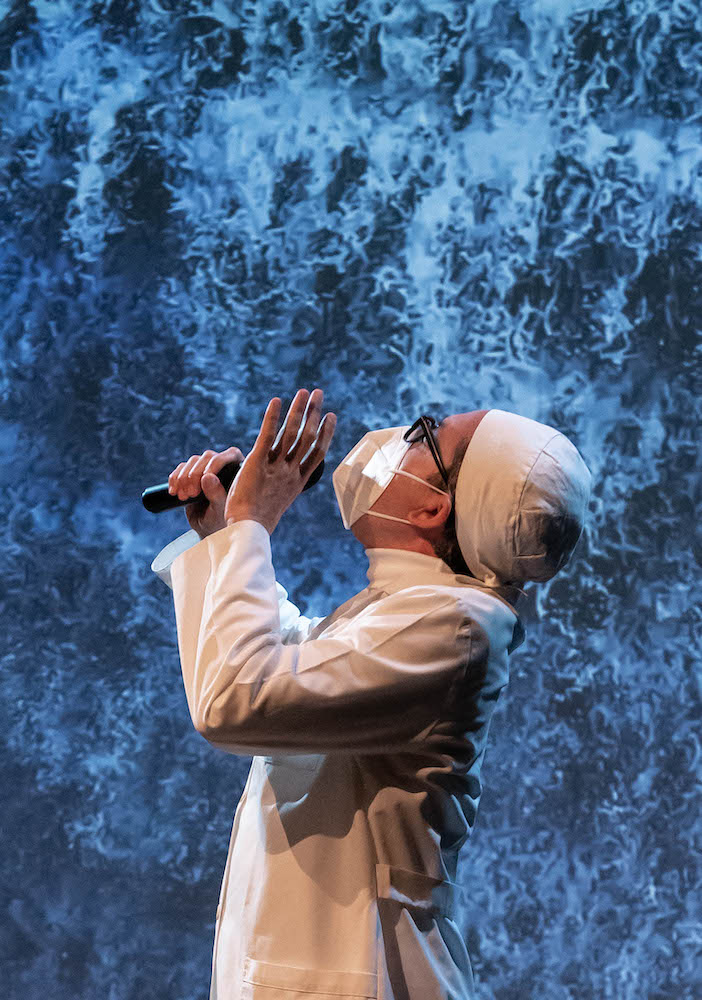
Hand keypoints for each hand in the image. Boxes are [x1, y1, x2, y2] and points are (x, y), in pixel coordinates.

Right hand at [168, 446, 244, 538]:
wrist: (209, 528)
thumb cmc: (221, 520)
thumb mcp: (220, 510)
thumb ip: (216, 494)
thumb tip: (208, 477)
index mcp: (238, 470)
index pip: (229, 455)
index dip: (215, 464)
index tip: (205, 477)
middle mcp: (223, 465)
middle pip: (207, 457)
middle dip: (195, 474)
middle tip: (191, 494)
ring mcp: (206, 468)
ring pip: (192, 462)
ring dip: (183, 478)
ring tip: (183, 497)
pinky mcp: (191, 473)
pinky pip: (180, 469)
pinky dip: (174, 479)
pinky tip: (174, 492)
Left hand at [223, 387, 335, 534]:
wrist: (247, 531)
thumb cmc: (257, 522)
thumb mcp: (275, 501)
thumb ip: (279, 484)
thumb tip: (285, 474)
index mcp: (298, 482)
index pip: (317, 453)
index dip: (326, 433)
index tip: (330, 416)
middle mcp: (290, 472)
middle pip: (307, 437)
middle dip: (313, 413)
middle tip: (318, 393)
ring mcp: (276, 467)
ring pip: (292, 433)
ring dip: (298, 410)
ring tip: (304, 391)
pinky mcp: (257, 463)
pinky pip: (267, 436)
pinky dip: (272, 417)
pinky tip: (277, 400)